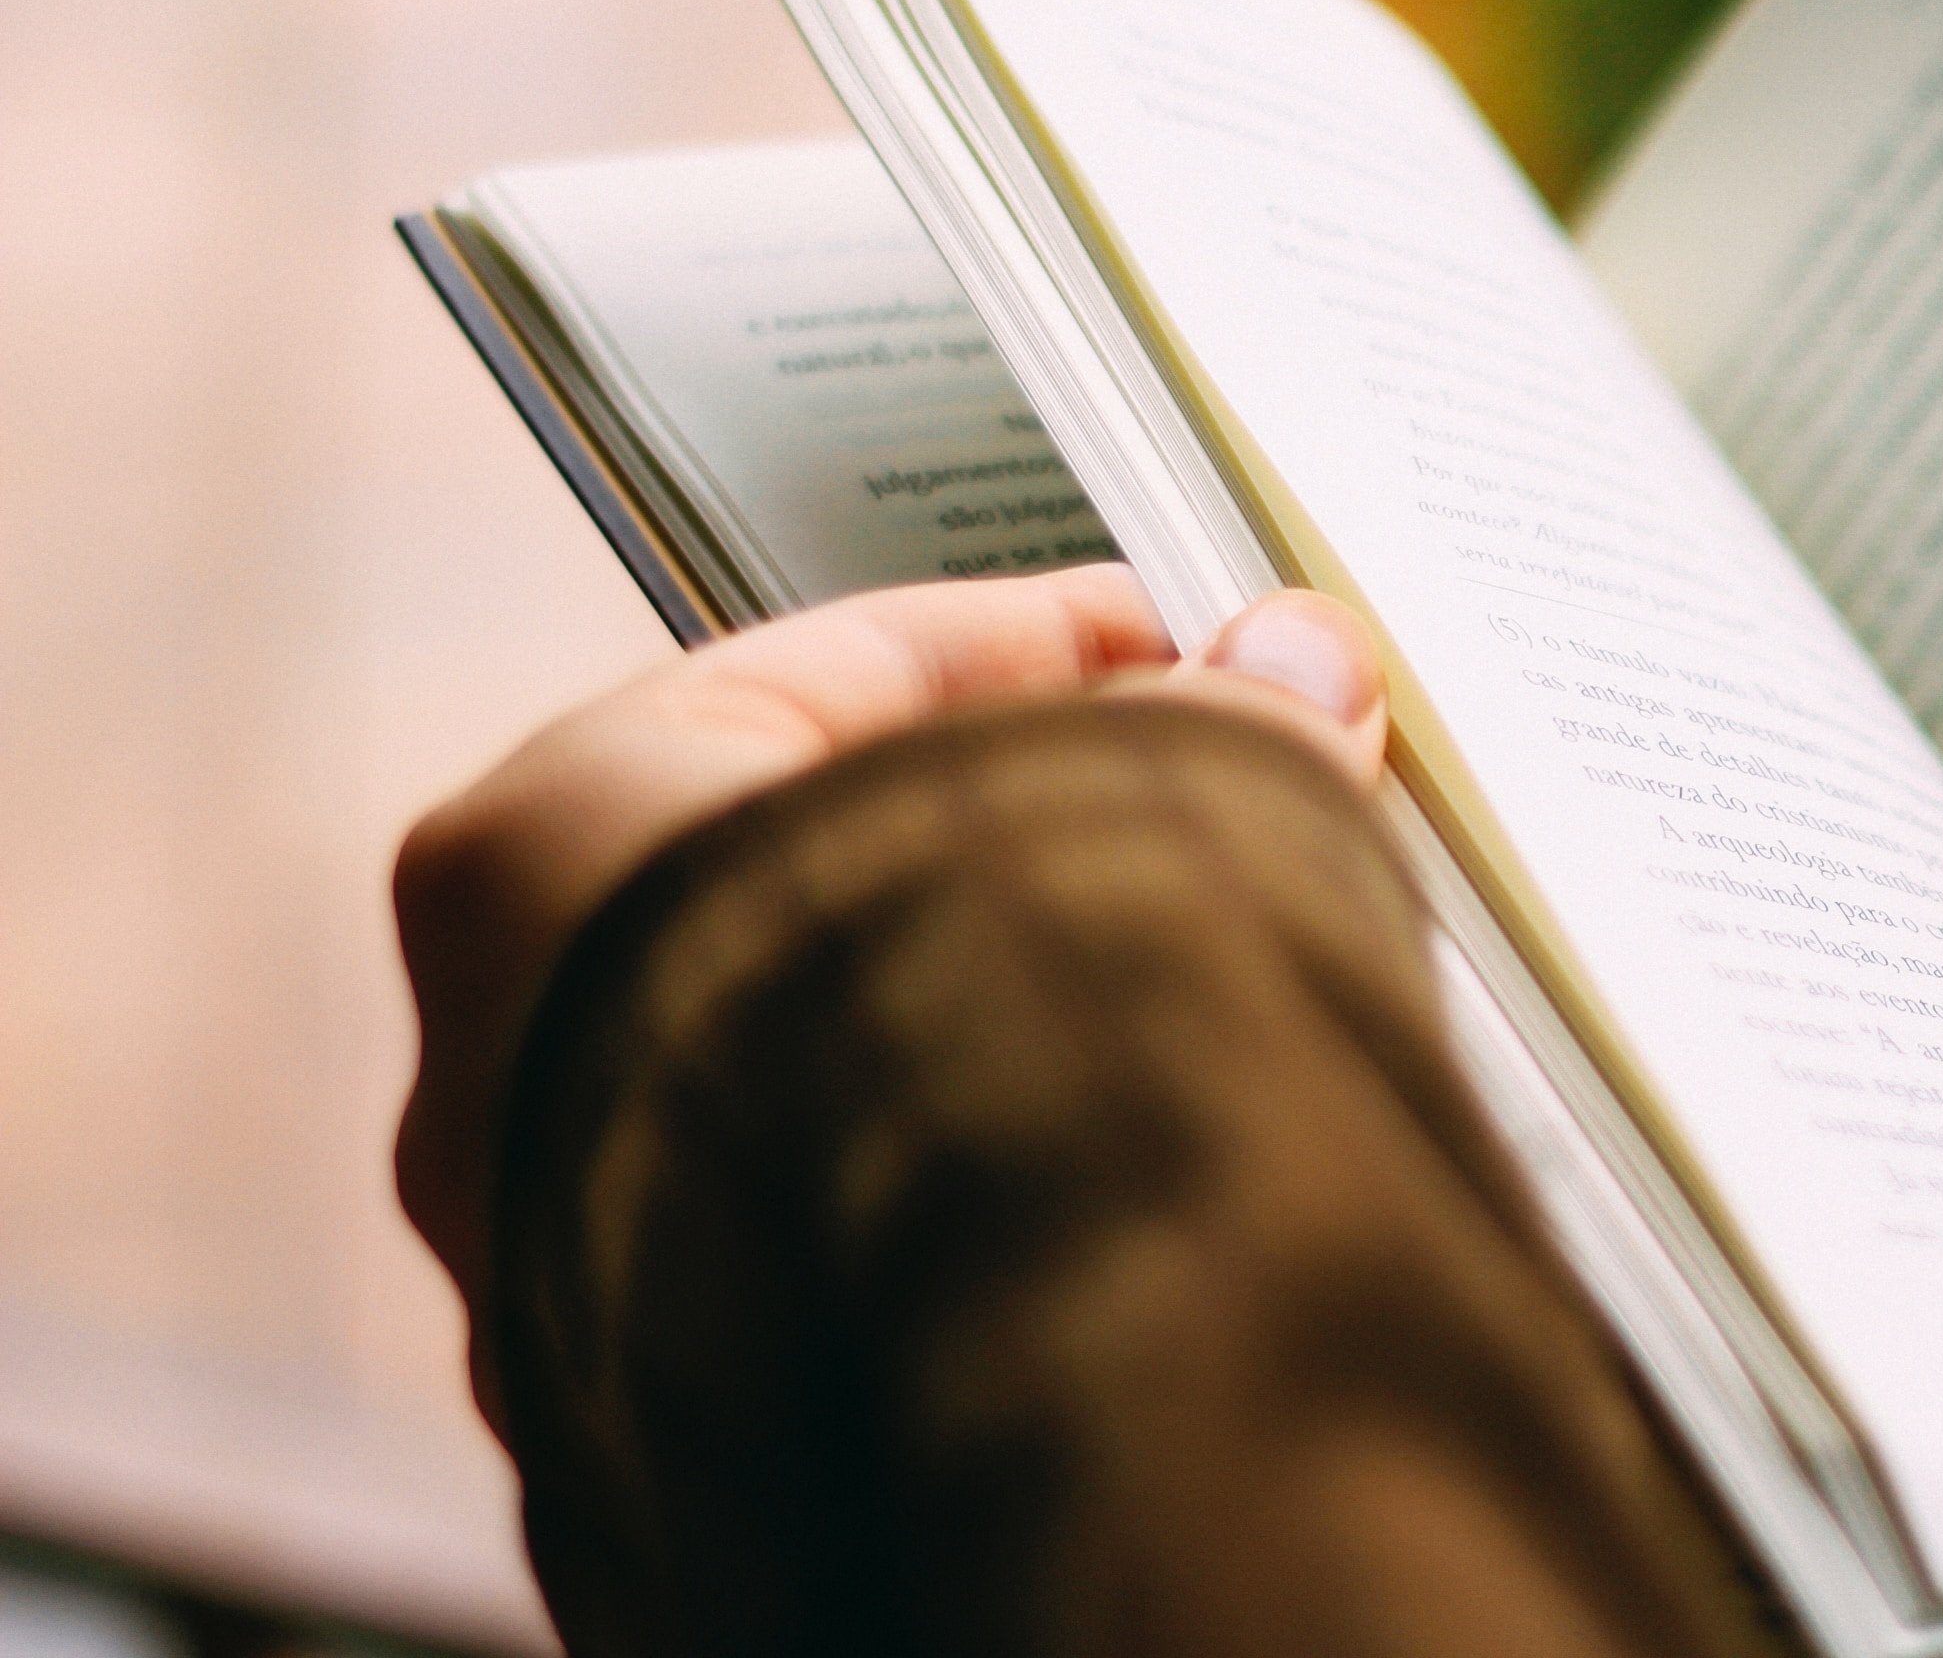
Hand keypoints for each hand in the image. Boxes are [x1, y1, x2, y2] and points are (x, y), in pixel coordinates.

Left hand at [391, 565, 1386, 1393]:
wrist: (969, 1441)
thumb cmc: (970, 1100)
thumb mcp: (1140, 821)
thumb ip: (1216, 727)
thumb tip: (1300, 667)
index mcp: (539, 847)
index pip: (820, 672)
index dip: (1045, 643)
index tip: (1189, 651)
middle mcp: (499, 1058)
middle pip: (808, 873)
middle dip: (1022, 844)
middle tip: (1205, 820)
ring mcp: (568, 1257)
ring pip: (819, 1073)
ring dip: (1002, 1017)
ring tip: (1196, 998)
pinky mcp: (660, 1415)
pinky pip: (834, 1241)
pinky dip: (965, 1184)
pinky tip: (1115, 1165)